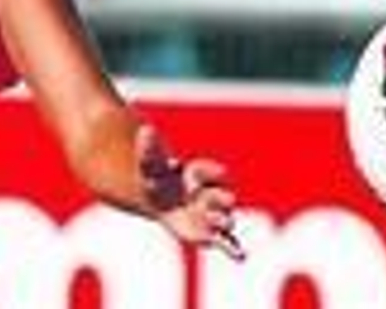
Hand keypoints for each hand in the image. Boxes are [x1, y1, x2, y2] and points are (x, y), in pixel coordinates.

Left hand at [137, 124, 243, 260]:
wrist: (158, 195)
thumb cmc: (156, 176)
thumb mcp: (148, 164)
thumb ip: (149, 149)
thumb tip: (145, 129)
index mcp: (196, 173)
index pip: (204, 171)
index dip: (204, 171)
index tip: (192, 172)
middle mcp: (207, 193)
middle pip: (217, 195)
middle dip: (220, 198)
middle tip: (228, 201)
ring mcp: (210, 213)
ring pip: (222, 217)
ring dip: (224, 220)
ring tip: (228, 224)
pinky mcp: (209, 232)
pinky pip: (224, 241)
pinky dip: (233, 248)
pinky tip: (241, 257)